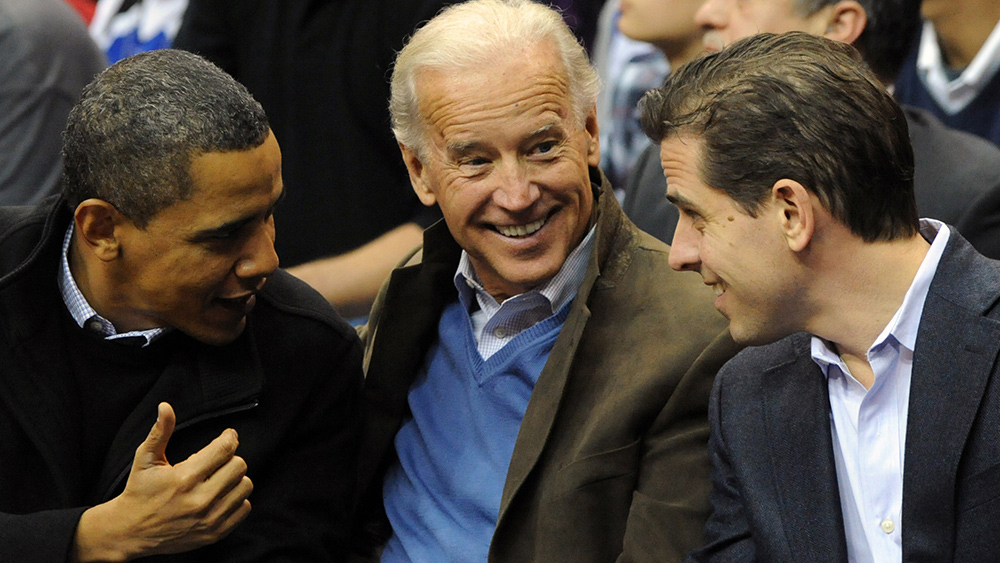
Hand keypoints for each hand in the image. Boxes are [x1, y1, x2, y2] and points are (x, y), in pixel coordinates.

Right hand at [73, 402, 252, 561]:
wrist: (131, 531)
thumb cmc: (139, 491)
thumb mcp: (145, 459)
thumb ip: (160, 431)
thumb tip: (165, 407)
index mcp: (184, 478)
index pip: (225, 449)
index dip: (230, 437)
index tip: (228, 435)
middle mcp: (200, 500)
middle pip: (239, 466)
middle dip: (230, 458)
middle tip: (217, 460)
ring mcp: (209, 518)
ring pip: (245, 486)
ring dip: (235, 478)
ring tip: (217, 478)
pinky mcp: (215, 533)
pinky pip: (244, 508)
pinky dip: (236, 499)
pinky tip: (220, 495)